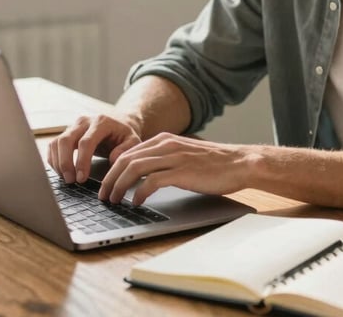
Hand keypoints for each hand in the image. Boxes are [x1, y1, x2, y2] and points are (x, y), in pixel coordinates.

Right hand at [47, 112, 141, 183]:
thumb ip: (125, 149)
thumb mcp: (133, 140)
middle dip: (65, 163)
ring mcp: (73, 126)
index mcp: (101, 122)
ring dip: (58, 162)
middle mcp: (84, 121)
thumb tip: (113, 160)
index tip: (82, 178)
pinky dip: (54, 160)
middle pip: (66, 140)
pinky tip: (62, 172)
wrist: (119, 122)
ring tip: (67, 179)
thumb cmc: (125, 134)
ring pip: (57, 142)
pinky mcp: (67, 133)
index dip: (82, 161)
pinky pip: (53, 145)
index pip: (86, 142)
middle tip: (70, 181)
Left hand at [98, 133, 253, 204]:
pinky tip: (136, 202)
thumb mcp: (184, 154)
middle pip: (126, 159)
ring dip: (119, 186)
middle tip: (103, 195)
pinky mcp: (182, 172)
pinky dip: (139, 192)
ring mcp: (174, 157)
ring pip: (134, 168)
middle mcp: (166, 145)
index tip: (105, 184)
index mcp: (165, 139)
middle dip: (109, 179)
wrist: (240, 163)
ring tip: (114, 200)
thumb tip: (143, 175)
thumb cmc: (215, 163)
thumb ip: (164, 158)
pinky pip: (151, 181)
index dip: (112, 169)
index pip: (128, 152)